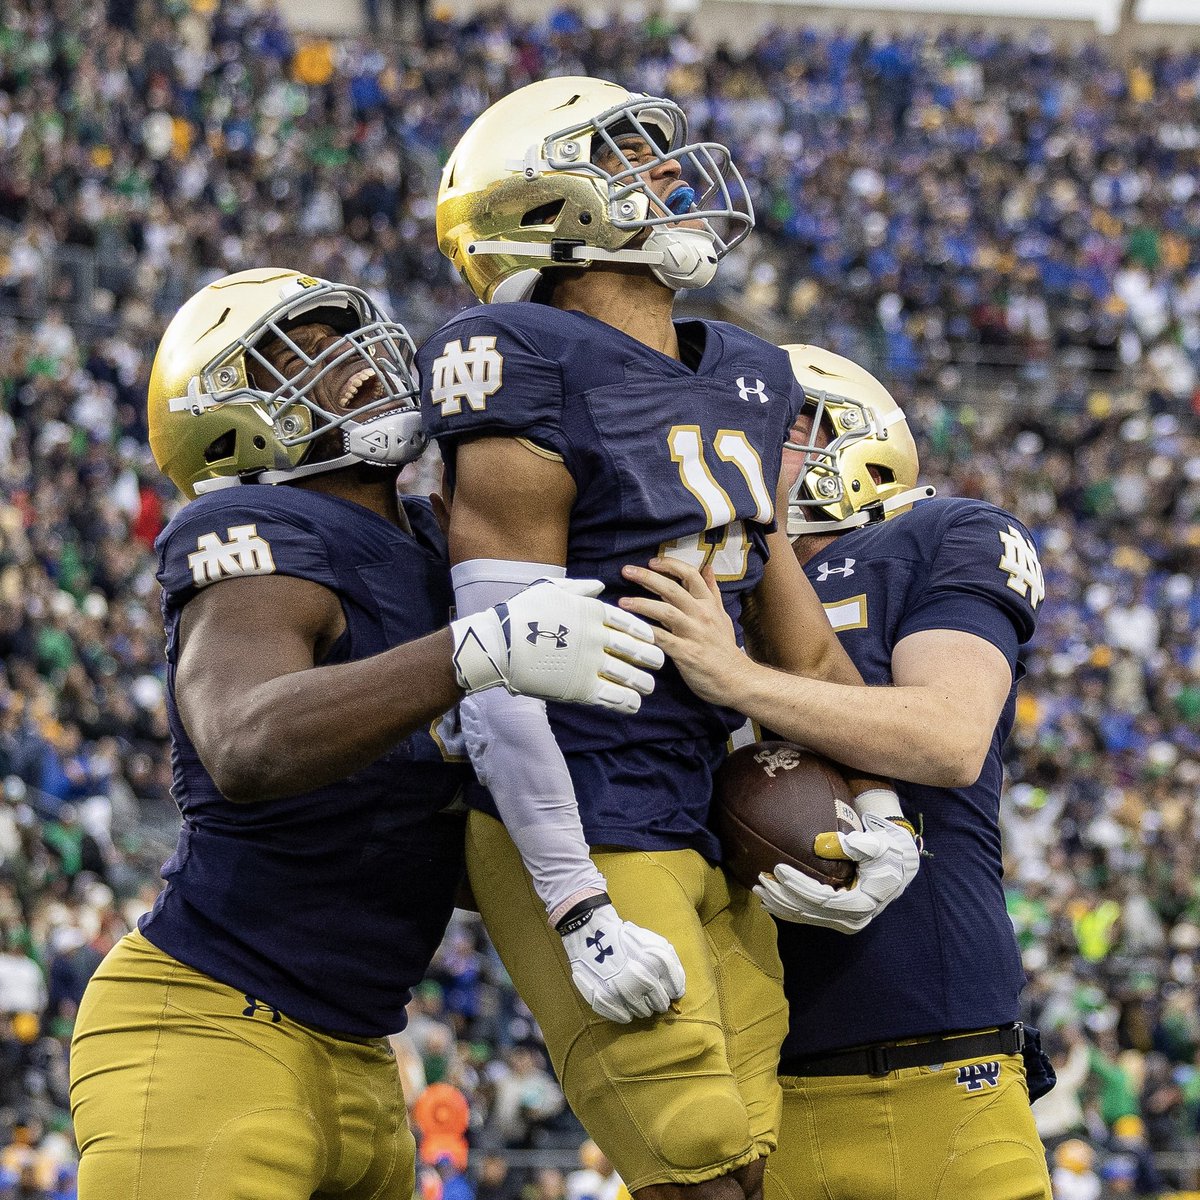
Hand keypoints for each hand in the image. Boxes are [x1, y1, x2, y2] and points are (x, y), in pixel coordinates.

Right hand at [450, 578, 663, 713]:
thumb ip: (580, 589)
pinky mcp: (581, 688)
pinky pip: (613, 697)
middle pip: (635, 649)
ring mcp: (590, 663)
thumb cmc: (523, 614)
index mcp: (592, 613)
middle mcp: (597, 637)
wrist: (499, 644)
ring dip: (642, 682)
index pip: (629, 623)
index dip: (643, 633)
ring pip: (629, 675)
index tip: (650, 639)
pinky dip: (627, 702)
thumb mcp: (552, 590)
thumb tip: (600, 586)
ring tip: (648, 686)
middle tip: (658, 663)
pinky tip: (634, 704)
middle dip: (651, 657)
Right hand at [557, 896, 685, 1022]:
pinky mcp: (606, 999)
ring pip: (643, 1013)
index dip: (672, 990)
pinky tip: (623, 1002)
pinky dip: (626, 1013)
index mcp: (658, 963)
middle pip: (660, 1004)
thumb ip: (672, 966)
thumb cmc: (628, 939)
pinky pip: (624, 1018)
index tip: (666, 988)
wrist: (593, 933)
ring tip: (633, 993)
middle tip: (649, 993)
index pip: (675, 990)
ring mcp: (624, 991)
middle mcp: (643, 979)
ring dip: (642, 1006)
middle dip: (658, 1000)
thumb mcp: (656, 943)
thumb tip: (678, 991)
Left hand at [619, 557, 751, 705]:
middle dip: (647, 577)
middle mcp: (701, 614)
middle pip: (672, 589)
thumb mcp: (722, 615)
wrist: (736, 678)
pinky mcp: (686, 653)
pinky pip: (662, 639)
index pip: (690, 574)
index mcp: (708, 604)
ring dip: (642, 604)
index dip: (670, 565)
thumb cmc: (724, 647)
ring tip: (623, 601)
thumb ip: (712, 592)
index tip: (652, 562)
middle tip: (626, 571)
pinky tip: (632, 628)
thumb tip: (707, 568)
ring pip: (665, 611)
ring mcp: (693, 633)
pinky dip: (647, 631)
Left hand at [754, 813, 919, 933]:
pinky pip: (808, 915)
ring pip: (805, 916)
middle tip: (760, 880)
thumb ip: (855, 844)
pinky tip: (769, 902)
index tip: (777, 869)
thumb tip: (820, 843)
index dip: (798, 885)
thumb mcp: (879, 844)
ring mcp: (844, 921)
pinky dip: (787, 909)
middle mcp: (852, 919)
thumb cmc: (890, 851)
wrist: (901, 865)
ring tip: (758, 890)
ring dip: (780, 904)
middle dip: (781, 896)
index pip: (822, 899)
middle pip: (808, 911)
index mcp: (861, 904)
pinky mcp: (837, 918)